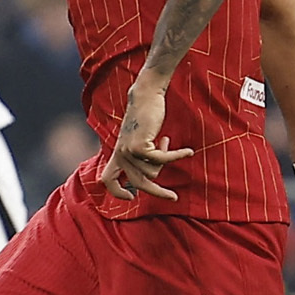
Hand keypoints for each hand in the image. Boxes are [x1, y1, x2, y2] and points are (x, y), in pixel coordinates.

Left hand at [101, 77, 191, 201]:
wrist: (146, 96)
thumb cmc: (145, 117)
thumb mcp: (138, 140)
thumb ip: (140, 157)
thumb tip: (149, 179)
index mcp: (116, 155)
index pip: (107, 180)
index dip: (117, 192)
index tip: (132, 197)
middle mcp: (120, 155)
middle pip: (139, 184)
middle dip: (158, 192)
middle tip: (174, 198)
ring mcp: (128, 152)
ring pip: (154, 171)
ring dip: (166, 158)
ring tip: (164, 141)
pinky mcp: (140, 147)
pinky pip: (163, 160)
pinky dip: (177, 155)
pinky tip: (188, 152)